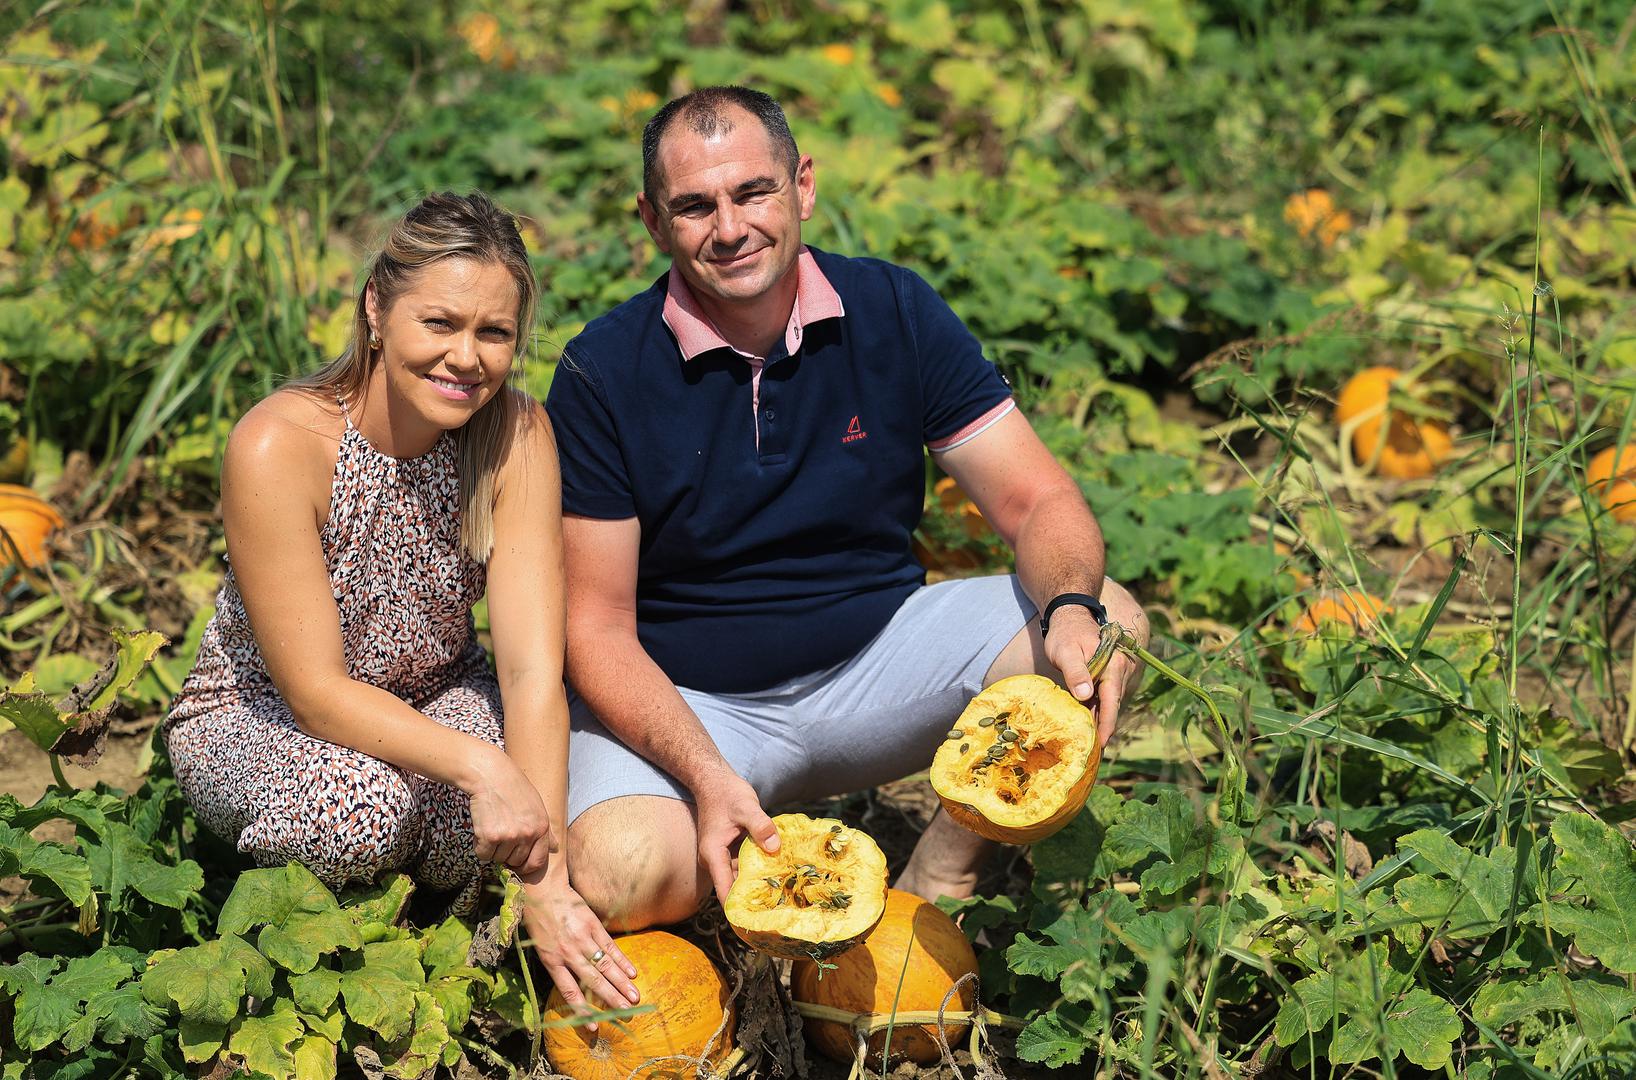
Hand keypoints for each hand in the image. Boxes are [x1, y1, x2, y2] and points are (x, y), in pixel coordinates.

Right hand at [465, 747, 555, 874]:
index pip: (537, 861)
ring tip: (492, 826)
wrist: (491, 775)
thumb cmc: (514, 788)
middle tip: (501, 834)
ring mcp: (509, 836)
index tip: (517, 864)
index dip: (525, 866)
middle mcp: (528, 834)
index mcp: (542, 828)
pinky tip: (482, 828)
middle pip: (515, 862)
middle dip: (506, 853)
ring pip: (497, 858)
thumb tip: (555, 848)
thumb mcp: (537, 806)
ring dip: (492, 848)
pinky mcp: (490, 837)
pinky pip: (483, 854)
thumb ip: (546, 830)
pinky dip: (479, 845)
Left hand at [520, 873, 638, 1028]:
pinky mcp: (593, 924)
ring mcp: (582, 938)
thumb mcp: (540, 945)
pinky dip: (622, 960)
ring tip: (634, 997)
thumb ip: (557, 962)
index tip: (594, 1027)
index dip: (582, 1010)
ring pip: (604, 965)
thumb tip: (574, 982)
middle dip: (610, 998)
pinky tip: (632, 972)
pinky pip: (609, 946)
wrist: (542, 888)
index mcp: (551, 960)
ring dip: (621, 983)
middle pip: (593, 981)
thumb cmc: (538, 918)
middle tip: (626, 1013)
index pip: (569, 991)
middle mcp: (568, 952)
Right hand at [694, 768, 779, 902]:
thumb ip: (760, 826)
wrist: (713, 780)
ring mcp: (723, 857)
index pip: (725, 890)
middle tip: (780, 914)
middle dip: (754, 900)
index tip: (755, 924)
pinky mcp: (731, 851)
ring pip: (741, 878)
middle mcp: (715, 860)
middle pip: (734, 888)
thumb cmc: (726, 793)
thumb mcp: (746, 806)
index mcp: (713, 855)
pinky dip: (760, 870)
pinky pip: (745, 866)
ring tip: (784, 899)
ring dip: (759, 885)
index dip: (738, 909)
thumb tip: (775, 848)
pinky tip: (779, 875)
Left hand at [1044, 593, 1146, 747]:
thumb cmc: (1066, 633)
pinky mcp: (1108, 675)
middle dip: (1105, 728)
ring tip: (1091, 744)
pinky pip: (1105, 697)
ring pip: (1109, 702)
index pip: (1112, 701)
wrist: (1070, 614)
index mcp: (1113, 665)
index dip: (1107, 724)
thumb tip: (1085, 695)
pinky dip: (1098, 711)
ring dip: (1101, 721)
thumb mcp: (1066, 651)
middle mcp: (1120, 670)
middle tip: (1093, 752)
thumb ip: (1076, 672)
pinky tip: (1088, 725)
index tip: (1101, 743)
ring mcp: (1116, 673)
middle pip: (1113, 705)